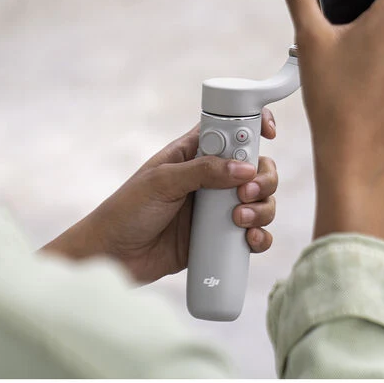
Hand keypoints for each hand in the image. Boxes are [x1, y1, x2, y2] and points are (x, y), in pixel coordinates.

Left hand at [42, 114, 279, 283]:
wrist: (113, 257)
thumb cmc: (127, 211)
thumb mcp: (161, 183)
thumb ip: (202, 172)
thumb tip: (244, 169)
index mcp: (195, 153)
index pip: (232, 130)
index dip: (255, 125)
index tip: (270, 132)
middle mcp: (211, 178)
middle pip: (256, 167)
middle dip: (263, 178)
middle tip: (247, 192)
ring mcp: (218, 209)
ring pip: (260, 201)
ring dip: (263, 208)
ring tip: (240, 220)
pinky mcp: (220, 238)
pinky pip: (253, 234)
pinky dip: (261, 236)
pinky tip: (251, 240)